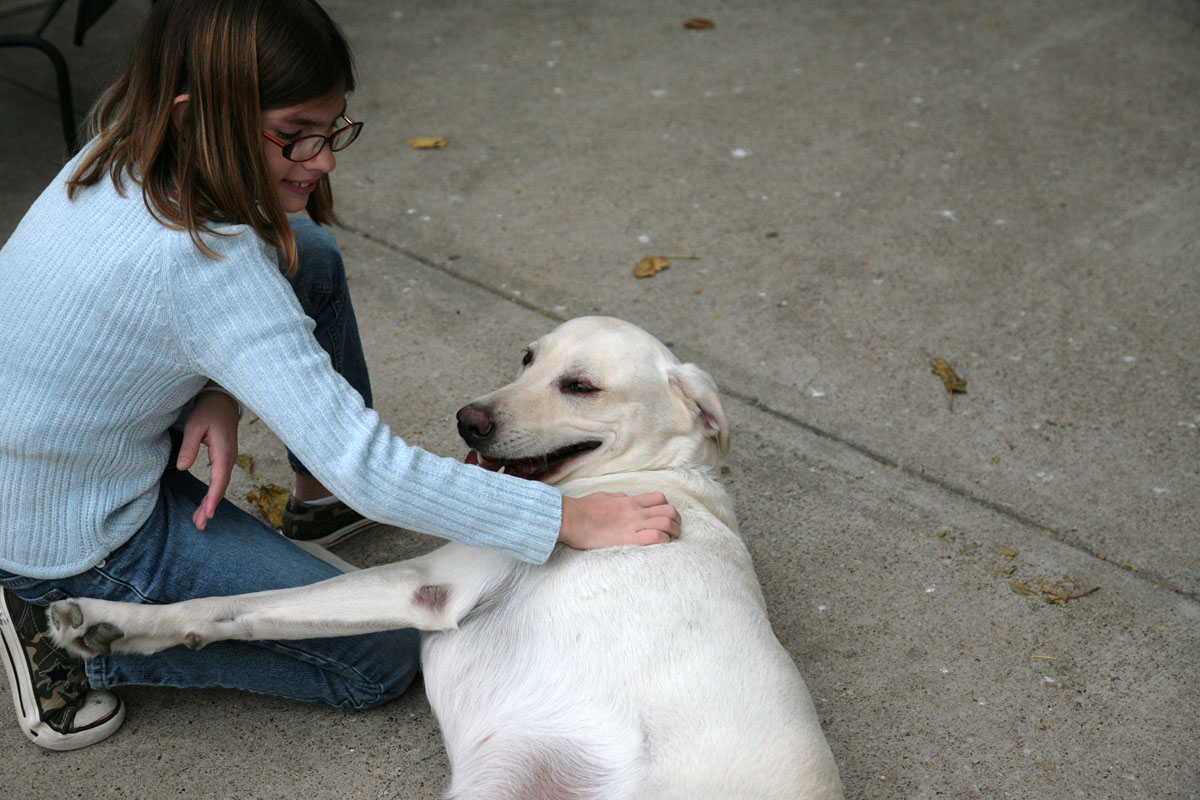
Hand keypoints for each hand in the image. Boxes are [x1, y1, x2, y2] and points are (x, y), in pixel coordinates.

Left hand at [177, 389, 239, 530]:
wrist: (222, 399)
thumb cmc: (208, 410)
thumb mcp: (194, 425)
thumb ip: (188, 446)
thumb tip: (182, 468)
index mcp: (223, 451)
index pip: (219, 480)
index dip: (213, 498)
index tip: (207, 514)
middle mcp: (229, 457)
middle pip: (221, 487)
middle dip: (210, 506)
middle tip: (199, 525)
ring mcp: (229, 458)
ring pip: (221, 484)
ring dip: (211, 502)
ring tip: (200, 520)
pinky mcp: (225, 457)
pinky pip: (220, 479)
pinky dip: (214, 493)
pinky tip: (207, 502)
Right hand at [558, 492, 680, 549]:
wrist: (571, 518)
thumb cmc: (583, 508)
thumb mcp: (604, 496)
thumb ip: (619, 498)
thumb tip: (627, 499)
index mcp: (630, 501)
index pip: (659, 498)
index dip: (667, 507)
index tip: (666, 516)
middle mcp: (635, 511)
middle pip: (669, 510)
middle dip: (676, 520)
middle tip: (675, 529)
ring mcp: (632, 525)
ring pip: (666, 523)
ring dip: (673, 531)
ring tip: (672, 538)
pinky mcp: (627, 539)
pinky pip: (654, 537)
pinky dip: (663, 540)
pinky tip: (660, 544)